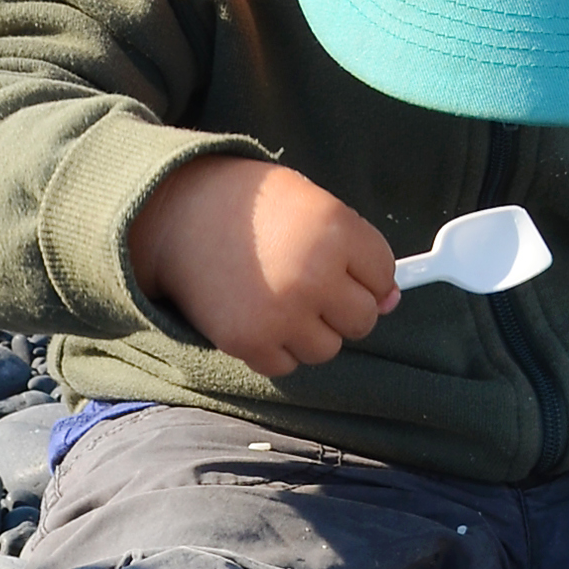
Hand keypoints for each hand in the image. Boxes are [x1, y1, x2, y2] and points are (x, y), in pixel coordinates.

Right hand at [131, 156, 398, 377]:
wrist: (177, 214)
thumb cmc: (250, 205)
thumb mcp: (313, 204)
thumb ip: (356, 249)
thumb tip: (392, 301)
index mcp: (336, 231)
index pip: (385, 276)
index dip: (367, 274)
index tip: (343, 266)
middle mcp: (315, 275)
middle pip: (363, 319)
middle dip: (343, 306)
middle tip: (310, 284)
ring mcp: (282, 313)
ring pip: (328, 348)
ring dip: (311, 330)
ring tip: (281, 297)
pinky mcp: (250, 341)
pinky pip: (288, 364)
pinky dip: (278, 347)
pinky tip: (259, 313)